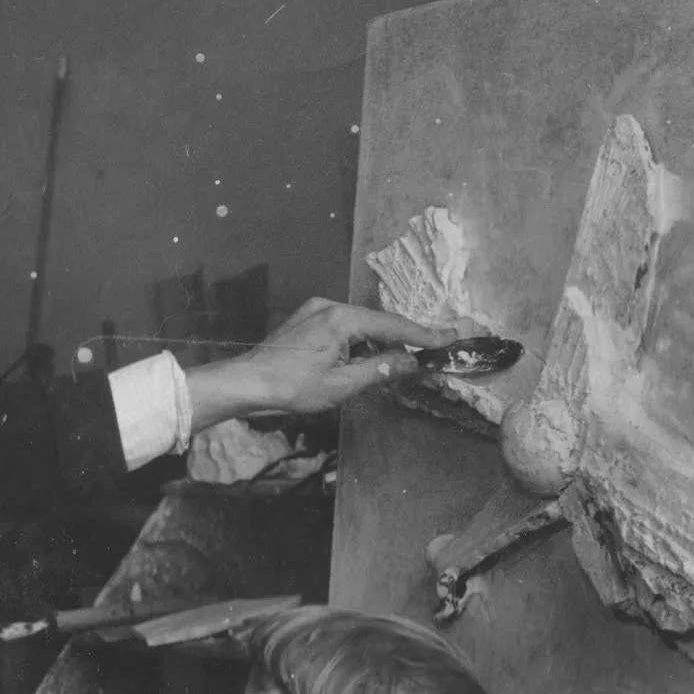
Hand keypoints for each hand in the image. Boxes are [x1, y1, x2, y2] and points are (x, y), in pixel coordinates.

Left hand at [186, 297, 459, 430]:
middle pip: (377, 322)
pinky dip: (360, 340)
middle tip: (431, 348)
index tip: (447, 338)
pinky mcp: (307, 320)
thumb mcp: (341, 385)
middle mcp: (330, 306)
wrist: (246, 383)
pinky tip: (368, 357)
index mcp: (341, 319)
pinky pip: (344, 327)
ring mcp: (316, 311)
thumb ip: (379, 370)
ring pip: (360, 325)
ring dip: (380, 341)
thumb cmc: (291, 387)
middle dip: (403, 337)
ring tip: (402, 358)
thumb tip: (410, 361)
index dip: (421, 334)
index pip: (392, 325)